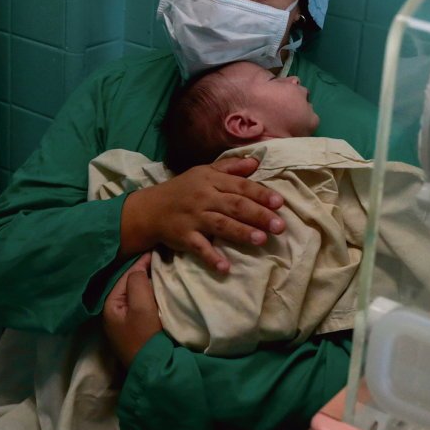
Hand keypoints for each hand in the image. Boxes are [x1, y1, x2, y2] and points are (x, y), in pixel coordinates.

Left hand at [104, 254, 162, 366]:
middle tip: (163, 260)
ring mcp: (125, 323)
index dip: (141, 263)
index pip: (126, 276)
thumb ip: (137, 282)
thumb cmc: (144, 337)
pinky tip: (163, 292)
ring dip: (149, 285)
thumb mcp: (140, 306)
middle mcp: (114, 313)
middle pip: (130, 285)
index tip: (157, 251)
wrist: (153, 369)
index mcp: (110, 305)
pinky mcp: (137, 330)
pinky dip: (152, 297)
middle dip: (144, 273)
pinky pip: (144, 306)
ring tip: (165, 273)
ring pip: (138, 295)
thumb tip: (140, 268)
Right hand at [120, 156, 284, 273]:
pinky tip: (225, 268)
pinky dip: (211, 258)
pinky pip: (199, 248)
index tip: (279, 202)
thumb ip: (231, 167)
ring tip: (262, 240)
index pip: (240, 186)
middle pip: (235, 206)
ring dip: (241, 233)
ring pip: (220, 225)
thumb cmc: (182, 189)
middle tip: (279, 225)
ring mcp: (193, 218)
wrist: (149, 209)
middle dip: (258, 215)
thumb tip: (256, 161)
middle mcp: (204, 198)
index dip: (260, 194)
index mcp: (211, 181)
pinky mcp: (184, 237)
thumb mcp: (204, 172)